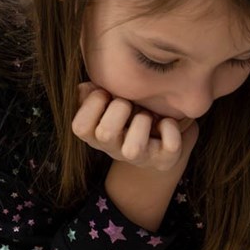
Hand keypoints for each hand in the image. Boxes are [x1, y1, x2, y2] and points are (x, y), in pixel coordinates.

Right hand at [71, 83, 197, 173]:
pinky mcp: (163, 161)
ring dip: (142, 121)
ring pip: (133, 148)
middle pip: (105, 134)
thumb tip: (85, 88)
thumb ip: (91, 94)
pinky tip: (166, 122)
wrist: (158, 139)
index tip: (106, 93)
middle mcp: (114, 151)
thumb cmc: (127, 113)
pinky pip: (170, 146)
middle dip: (120, 108)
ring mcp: (139, 159)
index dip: (92, 104)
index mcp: (96, 137)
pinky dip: (171, 129)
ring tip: (148, 114)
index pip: (79, 127)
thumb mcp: (106, 102)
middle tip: (129, 103)